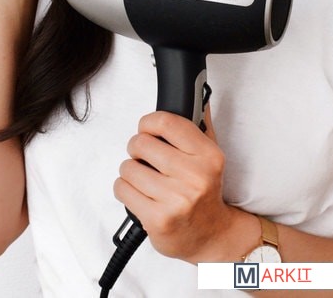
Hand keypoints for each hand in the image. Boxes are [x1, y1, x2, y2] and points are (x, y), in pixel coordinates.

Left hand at [114, 106, 241, 262]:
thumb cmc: (205, 190)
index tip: (146, 129)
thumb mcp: (210, 157)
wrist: (211, 235)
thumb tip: (198, 97)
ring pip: (127, 167)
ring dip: (130, 171)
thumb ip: (201, 126)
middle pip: (140, 143)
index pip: (165, 122)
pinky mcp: (157, 220)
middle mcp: (195, 177)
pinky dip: (125, 189)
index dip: (148, 123)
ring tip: (144, 178)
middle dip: (136, 148)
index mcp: (208, 156)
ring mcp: (175, 200)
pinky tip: (139, 193)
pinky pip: (121, 189)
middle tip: (144, 157)